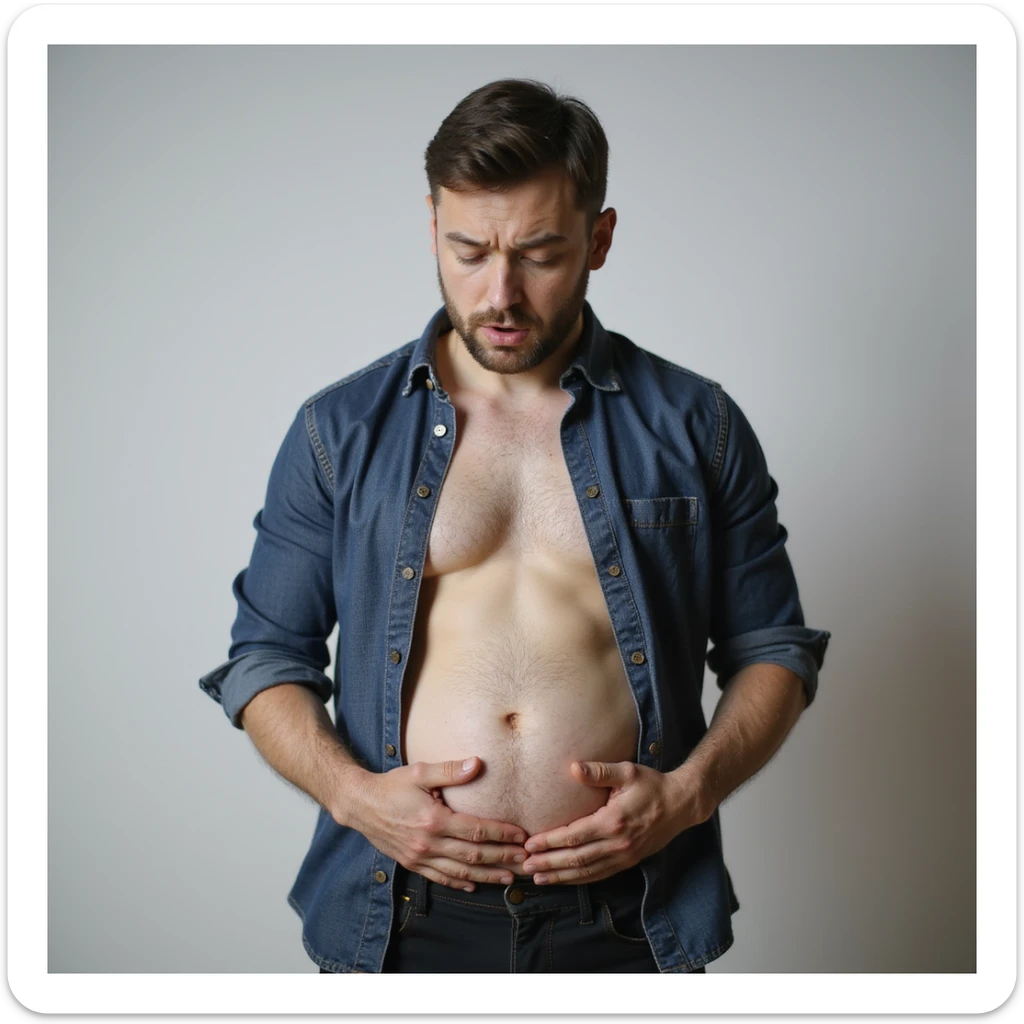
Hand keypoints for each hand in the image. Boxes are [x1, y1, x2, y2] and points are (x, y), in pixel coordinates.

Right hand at [347, 756, 528, 891]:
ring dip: (486, 876)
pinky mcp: (411, 863)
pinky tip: (473, 885)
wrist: (360, 804)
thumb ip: (450, 770)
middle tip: (524, 860)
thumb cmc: (391, 785)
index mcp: (434, 820)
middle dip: (501, 858)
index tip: (520, 835)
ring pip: (460, 871)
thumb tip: (478, 764)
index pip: (476, 829)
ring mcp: (420, 857)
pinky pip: (439, 877)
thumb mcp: (420, 772)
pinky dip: (458, 882)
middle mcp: (428, 843)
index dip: (501, 834)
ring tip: (508, 878)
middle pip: (473, 855)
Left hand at [521, 761, 704, 883]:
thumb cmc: (652, 785)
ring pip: (587, 872)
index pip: (574, 836)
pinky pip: (600, 874)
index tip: (530, 844)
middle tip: (525, 866)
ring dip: (561, 877)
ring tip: (539, 878)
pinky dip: (580, 879)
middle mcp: (618, 844)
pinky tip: (565, 879)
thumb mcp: (628, 771)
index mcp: (614, 821)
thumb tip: (573, 768)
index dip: (550, 842)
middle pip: (577, 859)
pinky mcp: (629, 862)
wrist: (681, 804)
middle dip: (549, 864)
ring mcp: (624, 856)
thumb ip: (599, 771)